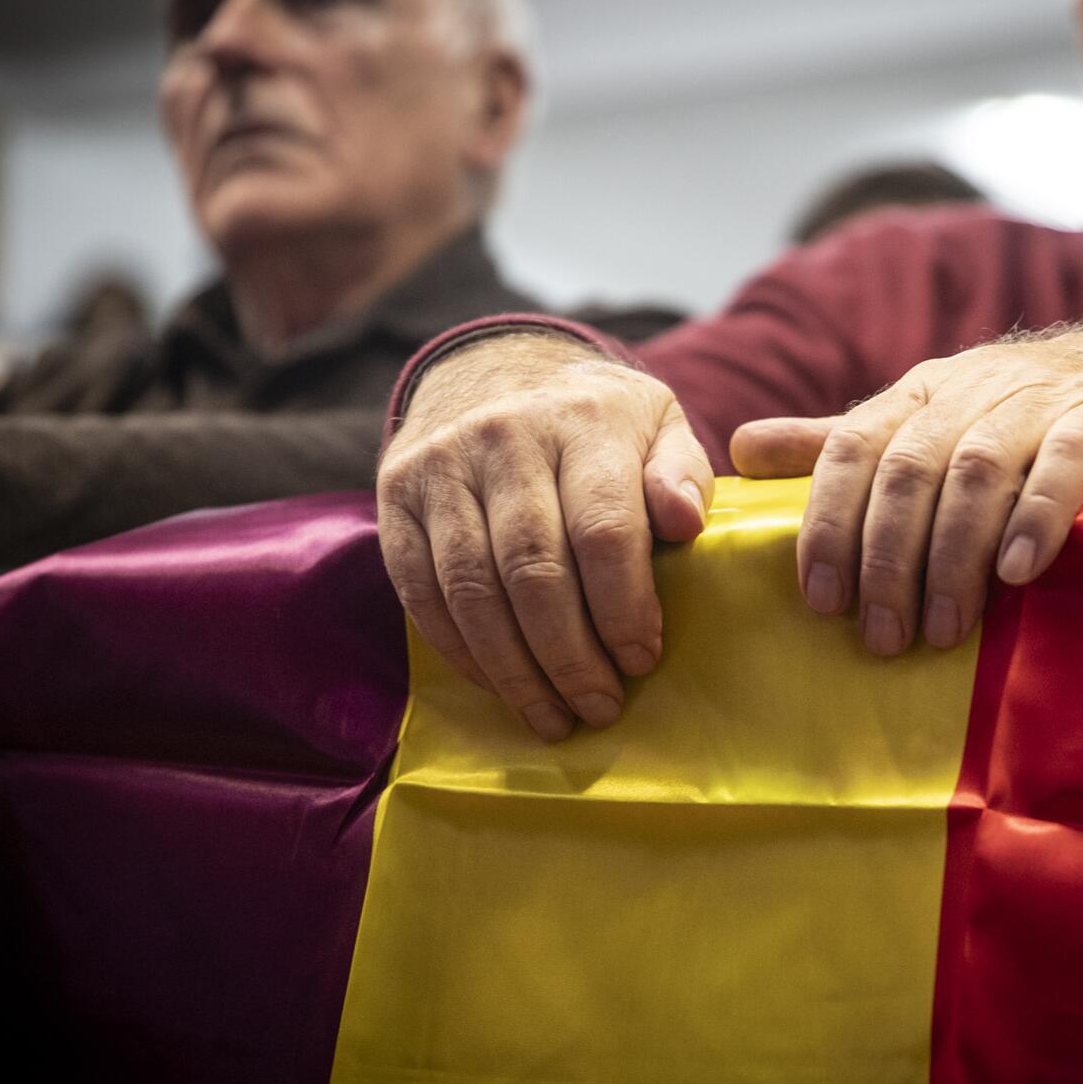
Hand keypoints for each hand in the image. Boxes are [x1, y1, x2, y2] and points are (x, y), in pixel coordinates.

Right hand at [376, 333, 713, 741]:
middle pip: (533, 570)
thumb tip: (686, 524)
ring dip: (514, 670)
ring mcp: (442, 466)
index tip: (643, 659)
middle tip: (600, 707)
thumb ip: (681, 474)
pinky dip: (461, 652)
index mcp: (582, 421)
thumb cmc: (593, 419)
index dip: (623, 607)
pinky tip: (500, 685)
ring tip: (552, 717)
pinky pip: (420, 592)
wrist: (492, 367)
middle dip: (569, 655)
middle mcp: (504, 438)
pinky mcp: (396, 495)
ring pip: (472, 591)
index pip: (602, 529)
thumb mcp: (656, 424)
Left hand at [728, 307, 1082, 655]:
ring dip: (951, 556)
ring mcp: (1040, 400)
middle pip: (908, 470)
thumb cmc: (1028, 412)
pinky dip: (1035, 517)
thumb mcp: (930, 419)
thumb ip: (840, 441)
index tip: (820, 599)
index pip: (851, 447)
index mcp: (920, 394)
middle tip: (882, 638)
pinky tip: (1017, 572)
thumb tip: (738, 448)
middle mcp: (972, 390)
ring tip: (941, 629)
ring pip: (976, 471)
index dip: (828, 521)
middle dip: (887, 559)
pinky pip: (1063, 464)